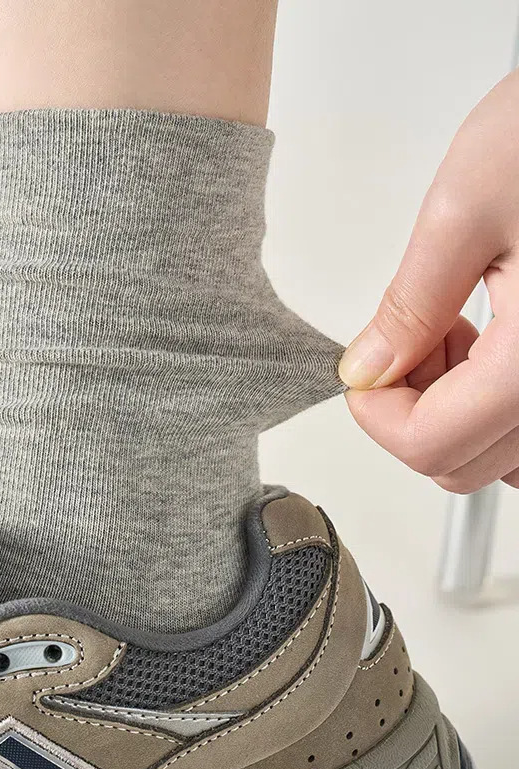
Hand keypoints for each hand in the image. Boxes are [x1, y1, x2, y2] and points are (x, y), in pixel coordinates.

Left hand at [339, 69, 518, 493]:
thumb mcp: (465, 209)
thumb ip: (409, 305)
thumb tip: (368, 368)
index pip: (430, 446)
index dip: (374, 415)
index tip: (362, 371)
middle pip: (462, 463)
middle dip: (411, 408)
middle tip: (407, 340)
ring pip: (502, 455)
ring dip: (455, 410)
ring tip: (453, 329)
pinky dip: (496, 401)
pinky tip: (491, 340)